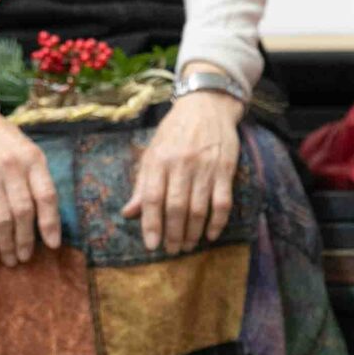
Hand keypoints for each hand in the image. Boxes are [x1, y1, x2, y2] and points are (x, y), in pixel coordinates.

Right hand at [0, 104, 61, 265]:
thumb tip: (46, 215)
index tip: (53, 245)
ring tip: (11, 259)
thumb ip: (37, 176)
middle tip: (26, 258)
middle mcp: (12, 169)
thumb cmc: (3, 139)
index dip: (51, 223)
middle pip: (23, 212)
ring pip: (1, 219)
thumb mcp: (27, 148)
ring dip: (7, 244)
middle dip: (26, 240)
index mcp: (32, 160)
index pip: (46, 196)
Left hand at [123, 84, 242, 254]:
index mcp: (160, 160)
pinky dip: (217, 222)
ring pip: (199, 208)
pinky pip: (222, 202)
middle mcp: (181, 164)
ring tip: (188, 246)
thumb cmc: (175, 131)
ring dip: (193, 232)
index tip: (151, 245)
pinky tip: (211, 234)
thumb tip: (128, 213)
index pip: (153, 198)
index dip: (151, 224)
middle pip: (176, 207)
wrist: (206, 104)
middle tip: (172, 250)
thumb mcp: (152, 151)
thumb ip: (142, 184)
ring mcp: (205, 167)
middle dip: (173, 234)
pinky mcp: (225, 168)